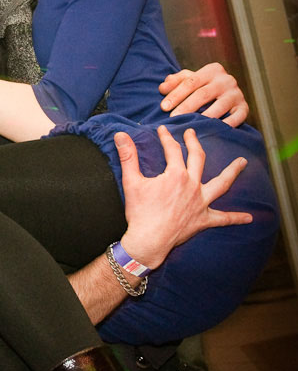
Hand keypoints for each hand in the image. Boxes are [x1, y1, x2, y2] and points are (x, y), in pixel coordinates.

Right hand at [115, 126, 251, 269]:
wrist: (148, 241)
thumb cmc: (140, 213)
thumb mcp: (131, 181)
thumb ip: (128, 156)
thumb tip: (121, 134)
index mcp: (176, 175)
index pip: (173, 150)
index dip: (166, 138)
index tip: (162, 129)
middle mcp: (192, 185)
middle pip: (198, 158)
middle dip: (194, 143)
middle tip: (192, 133)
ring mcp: (201, 203)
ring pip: (222, 184)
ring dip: (233, 171)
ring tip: (243, 162)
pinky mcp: (204, 220)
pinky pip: (223, 219)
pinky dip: (236, 218)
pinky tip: (249, 218)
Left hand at [159, 62, 248, 126]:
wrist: (229, 95)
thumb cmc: (204, 87)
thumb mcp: (190, 80)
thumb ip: (175, 82)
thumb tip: (162, 88)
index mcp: (212, 70)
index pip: (190, 82)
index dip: (176, 94)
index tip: (163, 107)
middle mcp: (226, 80)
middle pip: (203, 94)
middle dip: (186, 106)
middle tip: (173, 118)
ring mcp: (237, 94)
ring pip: (219, 106)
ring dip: (204, 117)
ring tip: (191, 126)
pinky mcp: (244, 108)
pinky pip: (236, 118)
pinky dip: (225, 125)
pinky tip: (212, 131)